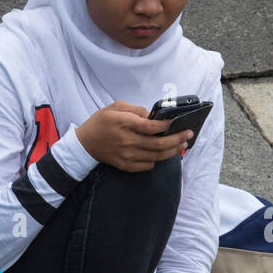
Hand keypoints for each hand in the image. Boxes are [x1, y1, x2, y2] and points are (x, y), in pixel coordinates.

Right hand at [76, 102, 193, 172]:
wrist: (85, 144)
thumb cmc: (101, 122)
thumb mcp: (116, 107)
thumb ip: (136, 109)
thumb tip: (153, 116)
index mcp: (125, 124)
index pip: (151, 127)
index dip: (167, 125)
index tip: (177, 122)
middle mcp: (127, 141)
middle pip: (159, 144)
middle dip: (178, 139)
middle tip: (188, 134)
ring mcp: (127, 155)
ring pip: (157, 156)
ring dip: (172, 151)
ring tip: (181, 144)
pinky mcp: (125, 165)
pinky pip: (148, 165)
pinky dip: (157, 159)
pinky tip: (162, 152)